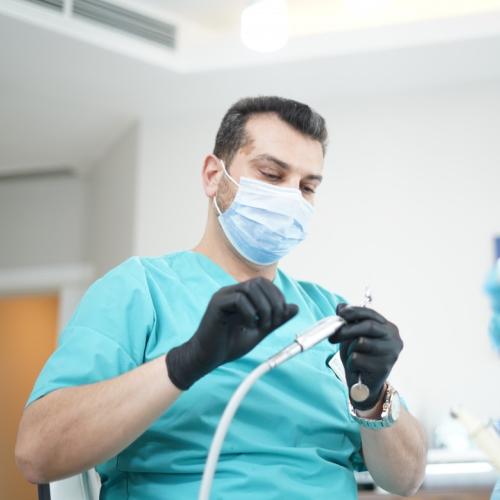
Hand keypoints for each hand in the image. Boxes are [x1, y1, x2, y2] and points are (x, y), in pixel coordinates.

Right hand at [166, 277, 298, 389]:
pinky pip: (238, 299)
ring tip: (262, 325)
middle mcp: (232, 291)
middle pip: (259, 282)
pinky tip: (249, 326)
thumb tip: (295, 307)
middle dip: (273, 301)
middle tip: (274, 322)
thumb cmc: (230, 344)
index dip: (277, 296)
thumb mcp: (260, 331)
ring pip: (250, 288)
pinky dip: (250, 313)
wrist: (208, 358)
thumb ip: (276, 320)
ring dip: (263, 307)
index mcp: (241, 295)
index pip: (264, 283)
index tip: (281, 315)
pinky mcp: (216, 305)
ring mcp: (223, 296)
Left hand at [329, 304, 402, 410]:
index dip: (354, 312)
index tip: (340, 313)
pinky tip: (358, 369)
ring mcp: (392, 353)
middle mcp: (394, 338)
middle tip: (333, 335)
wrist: (364, 385)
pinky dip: (352, 363)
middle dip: (347, 329)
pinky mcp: (385, 367)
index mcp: (388, 327)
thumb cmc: (359, 357)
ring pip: (361, 342)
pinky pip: (358, 358)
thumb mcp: (352, 337)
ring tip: (353, 357)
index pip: (371, 314)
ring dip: (350, 350)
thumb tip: (340, 306)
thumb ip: (348, 322)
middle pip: (368, 326)